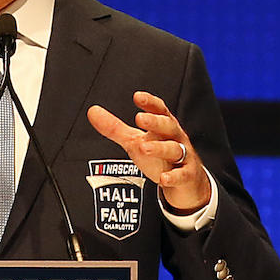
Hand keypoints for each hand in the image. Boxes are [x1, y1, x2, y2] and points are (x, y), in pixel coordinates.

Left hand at [87, 91, 210, 213]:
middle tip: (140, 118)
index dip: (150, 103)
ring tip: (144, 147)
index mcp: (164, 127)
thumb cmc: (160, 158)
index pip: (160, 110)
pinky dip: (173, 177)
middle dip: (155, 122)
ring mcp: (183, 157)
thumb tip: (92, 111)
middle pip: (168, 126)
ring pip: (174, 149)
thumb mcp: (135, 141)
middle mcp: (175, 138)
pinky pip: (182, 175)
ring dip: (160, 148)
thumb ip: (115, 128)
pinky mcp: (187, 176)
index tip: (138, 97)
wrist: (187, 183)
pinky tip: (163, 179)